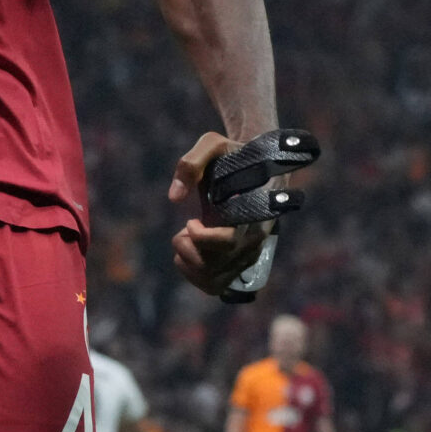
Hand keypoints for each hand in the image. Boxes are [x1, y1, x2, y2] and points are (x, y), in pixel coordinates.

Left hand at [168, 131, 272, 295]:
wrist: (253, 168)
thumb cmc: (232, 155)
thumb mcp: (212, 145)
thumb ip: (191, 163)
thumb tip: (174, 197)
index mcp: (256, 213)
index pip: (230, 242)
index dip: (203, 238)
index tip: (191, 222)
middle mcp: (256, 239)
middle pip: (216, 265)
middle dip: (189, 248)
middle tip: (187, 226)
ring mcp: (248, 255)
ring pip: (213, 281)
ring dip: (189, 263)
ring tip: (186, 239)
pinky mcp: (239, 264)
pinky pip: (214, 286)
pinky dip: (193, 275)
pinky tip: (188, 252)